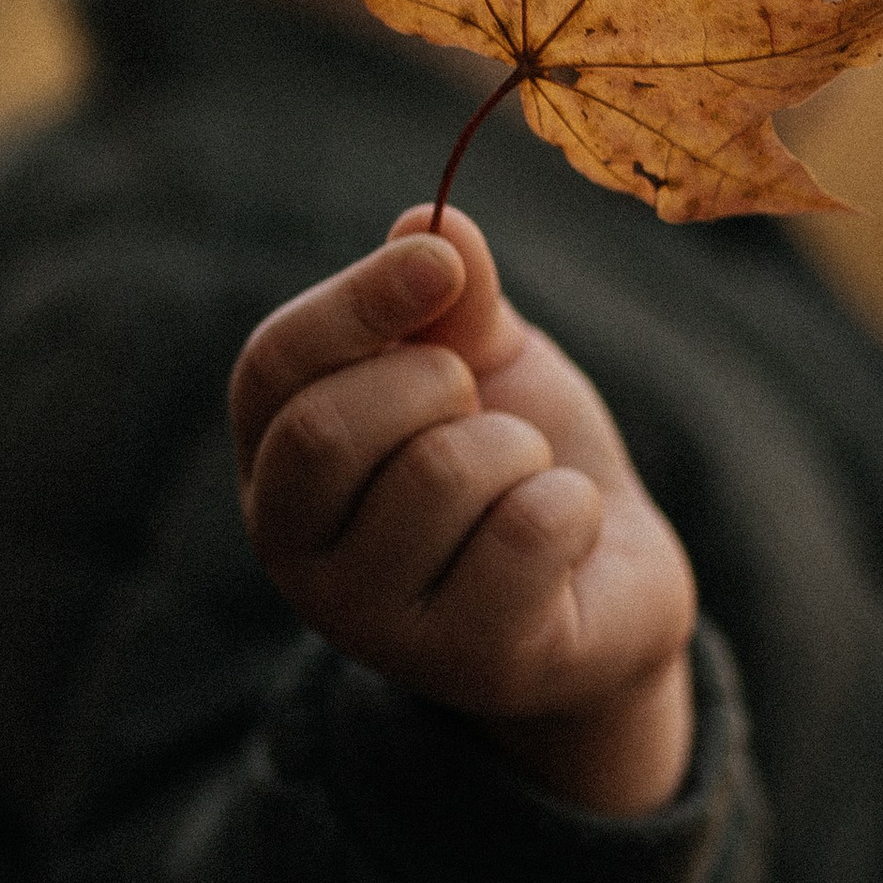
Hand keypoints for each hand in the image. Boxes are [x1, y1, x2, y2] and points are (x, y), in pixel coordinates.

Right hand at [228, 207, 697, 813]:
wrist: (612, 578)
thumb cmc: (518, 456)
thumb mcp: (482, 360)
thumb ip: (452, 296)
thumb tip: (435, 219)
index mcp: (276, 461)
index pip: (270, 368)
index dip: (355, 300)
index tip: (439, 264)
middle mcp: (297, 553)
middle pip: (327, 431)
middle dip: (432, 384)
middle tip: (479, 407)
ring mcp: (375, 623)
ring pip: (439, 476)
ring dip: (518, 450)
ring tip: (527, 477)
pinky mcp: (469, 663)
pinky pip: (525, 533)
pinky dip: (571, 505)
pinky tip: (568, 534)